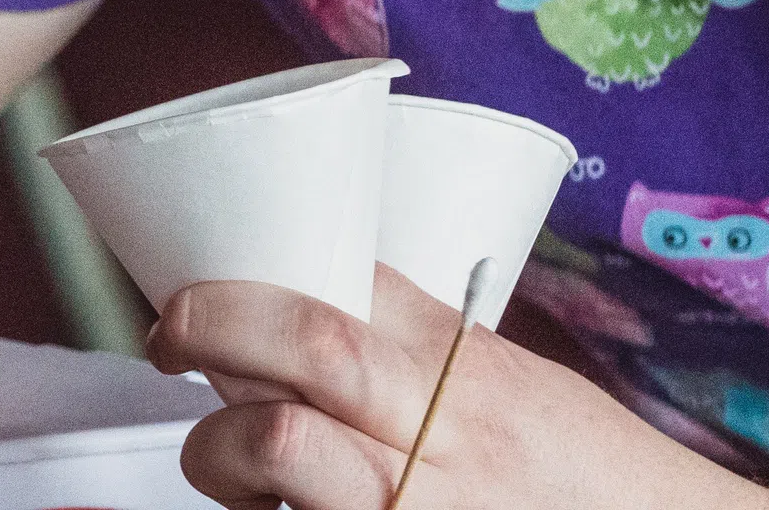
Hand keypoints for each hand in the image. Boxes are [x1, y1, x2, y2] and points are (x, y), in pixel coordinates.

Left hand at [150, 266, 768, 509]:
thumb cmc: (597, 488)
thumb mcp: (520, 398)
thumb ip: (426, 358)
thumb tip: (315, 320)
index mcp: (467, 370)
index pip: (347, 286)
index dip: (256, 281)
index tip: (203, 289)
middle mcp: (446, 431)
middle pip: (308, 340)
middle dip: (213, 324)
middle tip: (170, 336)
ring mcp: (421, 506)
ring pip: (283, 445)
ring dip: (223, 446)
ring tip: (224, 460)